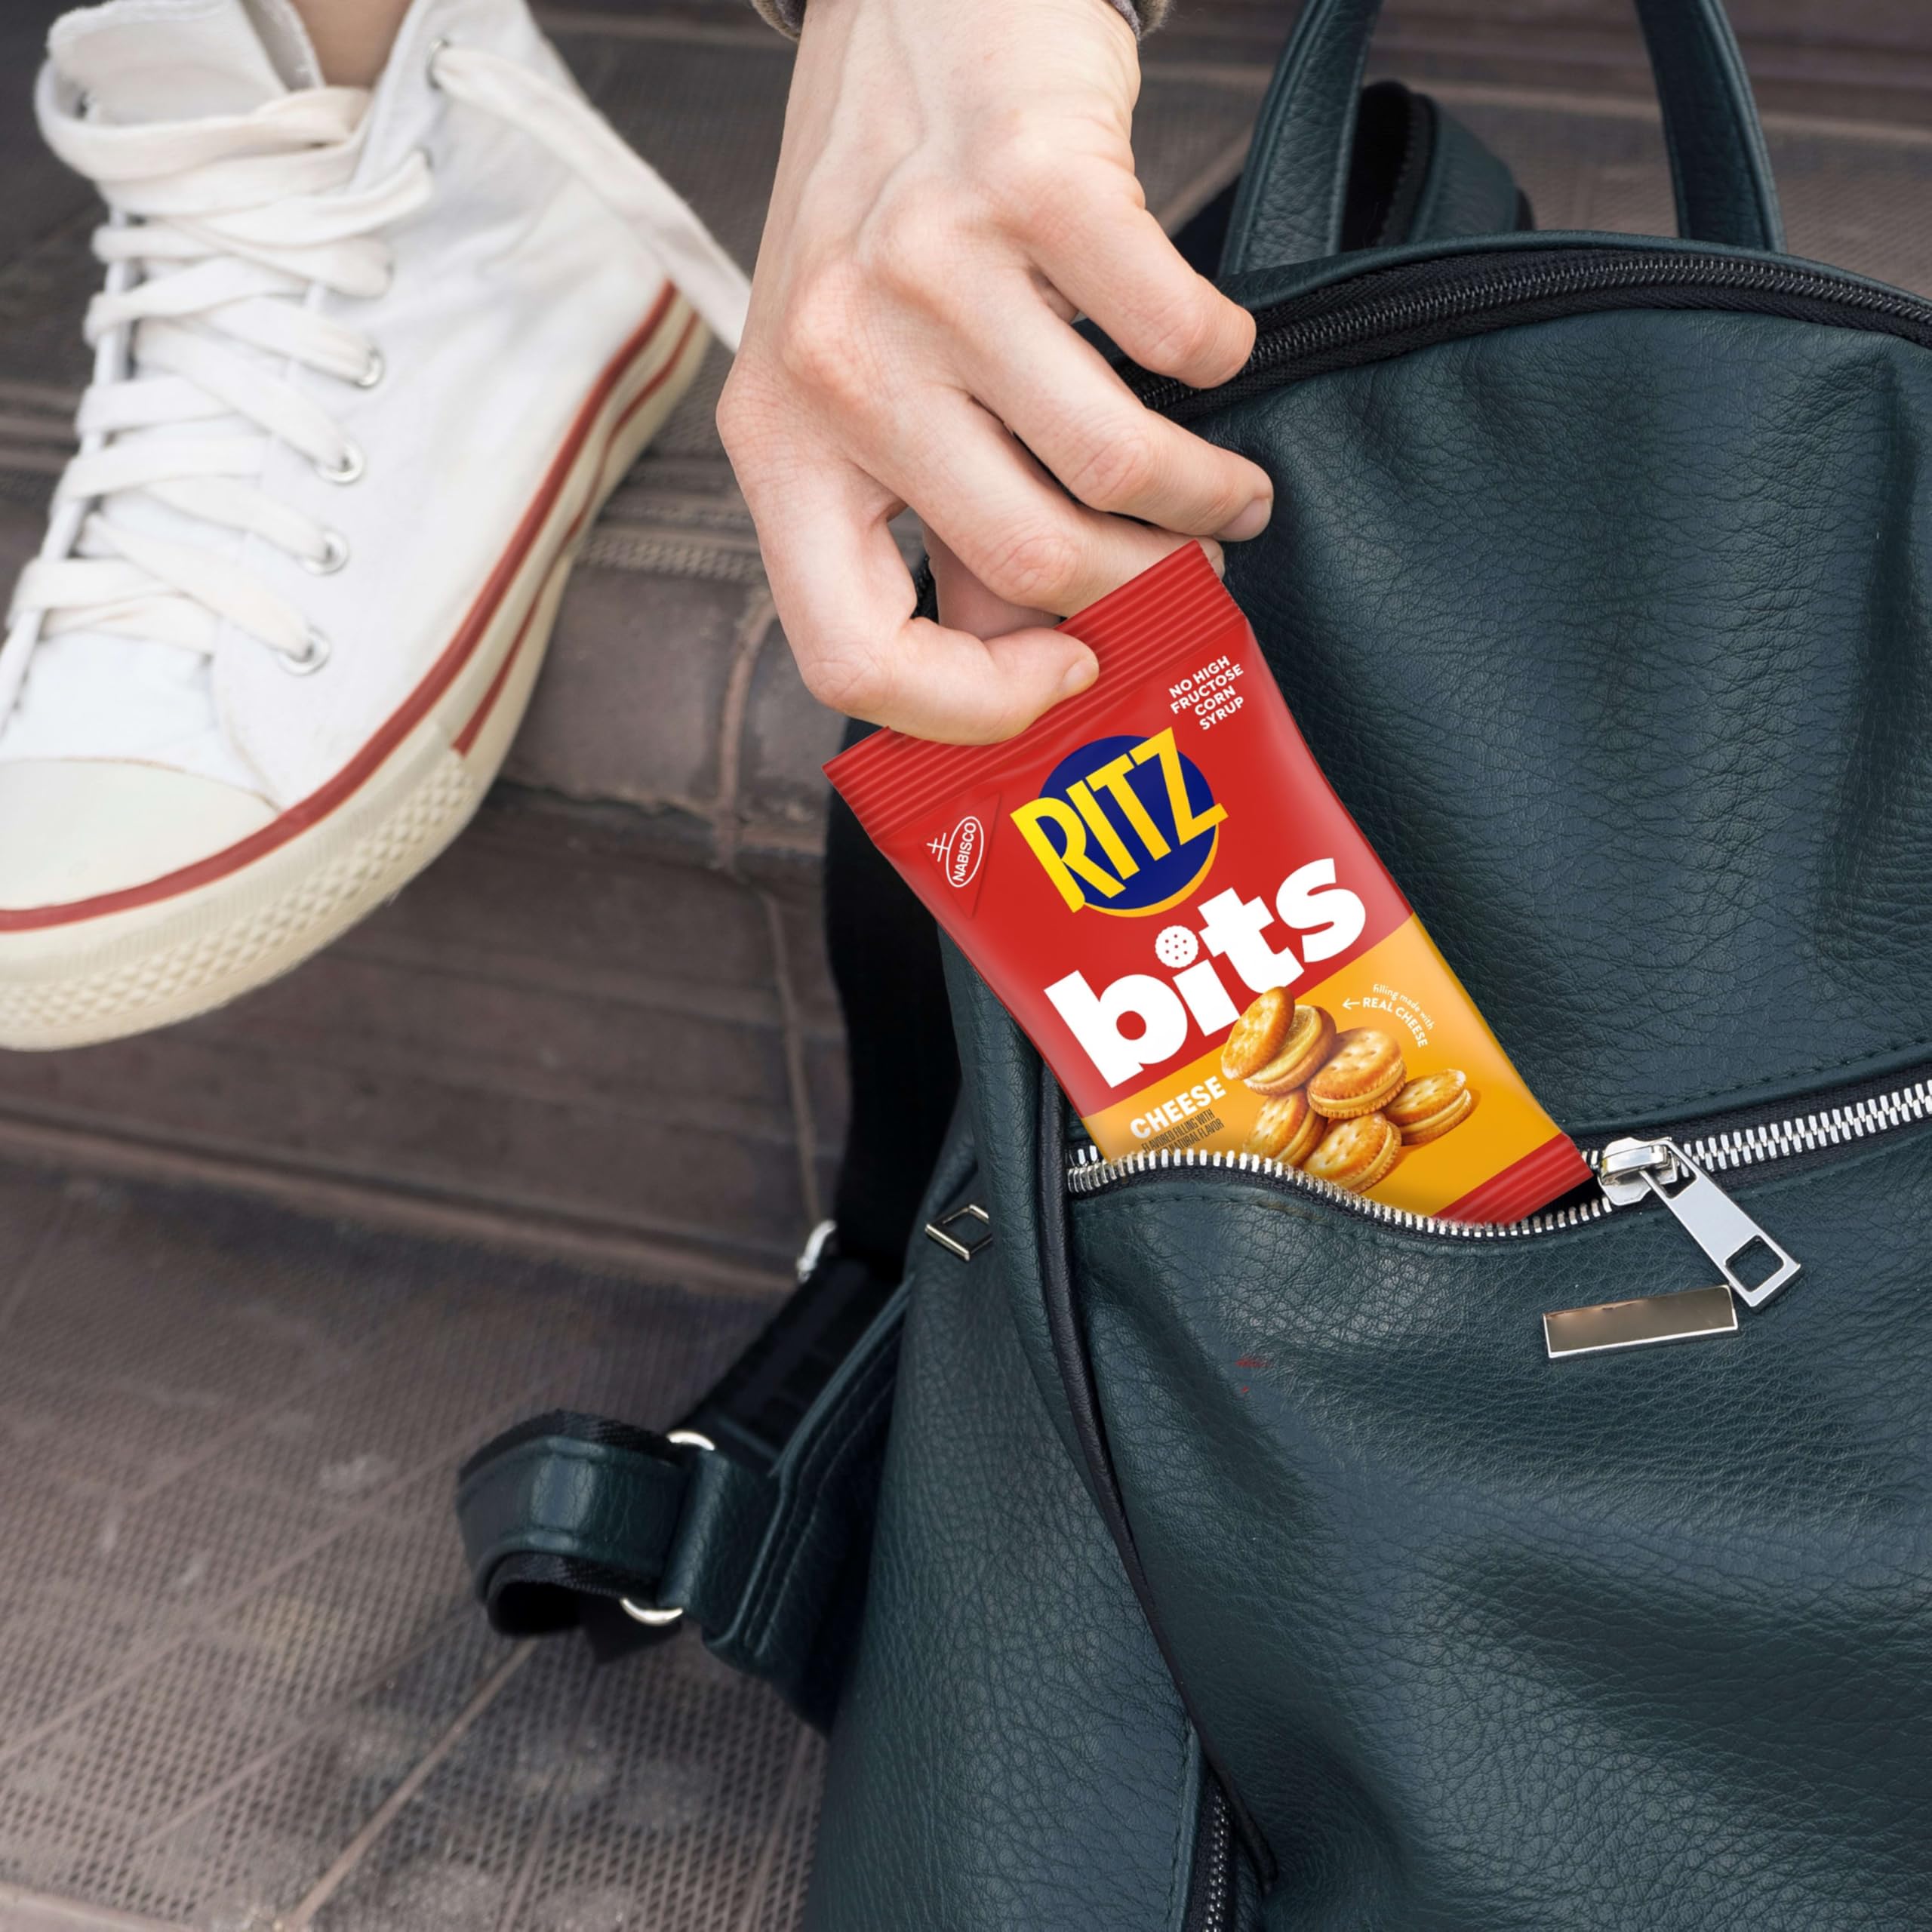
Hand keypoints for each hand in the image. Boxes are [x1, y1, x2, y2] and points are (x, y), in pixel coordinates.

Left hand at [717, 0, 1269, 742]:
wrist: (910, 7)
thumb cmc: (889, 222)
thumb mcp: (861, 391)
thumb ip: (929, 530)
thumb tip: (1041, 655)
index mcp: (778, 445)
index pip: (849, 653)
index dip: (971, 705)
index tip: (1061, 674)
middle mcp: (834, 365)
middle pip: (1026, 564)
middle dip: (1143, 589)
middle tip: (1192, 574)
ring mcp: (927, 272)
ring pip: (1115, 467)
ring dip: (1206, 498)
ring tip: (1228, 491)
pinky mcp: (1031, 188)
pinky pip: (1179, 340)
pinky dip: (1221, 361)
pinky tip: (1209, 353)